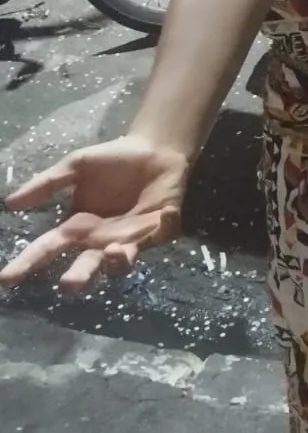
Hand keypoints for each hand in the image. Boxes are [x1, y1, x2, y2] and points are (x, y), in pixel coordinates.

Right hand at [0, 136, 187, 291]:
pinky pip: (162, 235)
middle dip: (79, 276)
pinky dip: (164, 226)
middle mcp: (101, 241)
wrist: (154, 150)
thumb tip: (10, 202)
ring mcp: (132, 238)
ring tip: (113, 250)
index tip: (5, 279)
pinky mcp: (161, 229)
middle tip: (69, 283)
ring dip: (118, 262)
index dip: (27, 264)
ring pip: (122, 263)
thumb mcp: (77, 166)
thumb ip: (48, 183)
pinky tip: (164, 213)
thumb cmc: (113, 161)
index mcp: (77, 228)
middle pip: (86, 266)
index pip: (47, 250)